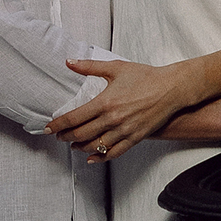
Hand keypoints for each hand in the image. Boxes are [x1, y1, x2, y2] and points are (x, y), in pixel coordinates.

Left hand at [48, 57, 197, 160]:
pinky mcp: (135, 138)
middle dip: (66, 137)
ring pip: (95, 146)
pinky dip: (100, 157)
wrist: (171, 89)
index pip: (74, 118)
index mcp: (105, 102)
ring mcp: (124, 131)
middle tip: (59, 136)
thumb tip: (69, 62)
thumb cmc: (145, 76)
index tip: (49, 128)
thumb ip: (89, 67)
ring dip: (80, 148)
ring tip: (73, 145)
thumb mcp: (115, 67)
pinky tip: (92, 158)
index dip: (58, 125)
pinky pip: (114, 153)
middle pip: (81, 134)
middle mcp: (113, 119)